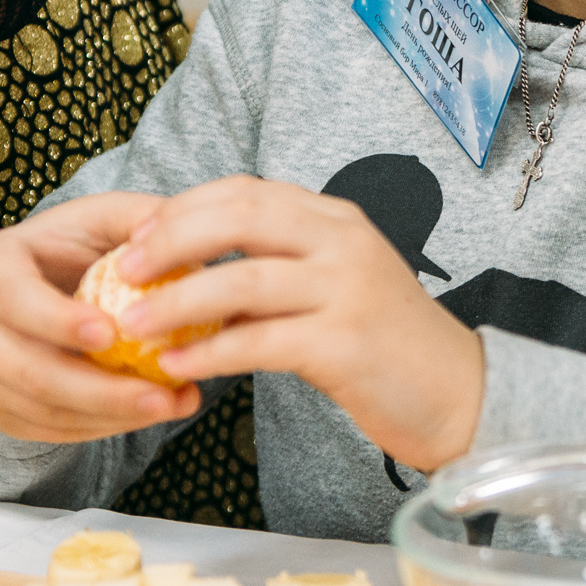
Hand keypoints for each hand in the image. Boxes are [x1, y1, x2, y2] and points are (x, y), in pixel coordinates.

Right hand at [0, 193, 206, 442]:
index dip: (57, 320)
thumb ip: (139, 217)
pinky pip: (50, 430)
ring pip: (42, 409)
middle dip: (99, 390)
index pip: (13, 297)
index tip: (112, 333)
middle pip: (28, 370)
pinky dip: (103, 427)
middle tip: (161, 394)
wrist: (46, 286)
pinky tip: (148, 413)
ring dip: (111, 416)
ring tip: (172, 405)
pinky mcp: (1, 408)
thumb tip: (163, 234)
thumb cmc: (79, 246)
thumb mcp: (105, 218)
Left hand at [109, 177, 485, 472]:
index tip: (138, 236)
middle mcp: (343, 242)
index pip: (246, 191)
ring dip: (178, 300)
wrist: (460, 394)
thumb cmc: (387, 345)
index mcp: (336, 219)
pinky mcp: (345, 344)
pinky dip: (209, 352)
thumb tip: (191, 274)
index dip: (183, 209)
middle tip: (125, 269)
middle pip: (240, 217)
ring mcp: (347, 290)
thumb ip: (277, 269)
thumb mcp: (336, 286)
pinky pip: (258, 341)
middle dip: (171, 239)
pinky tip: (177, 367)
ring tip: (133, 324)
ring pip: (242, 279)